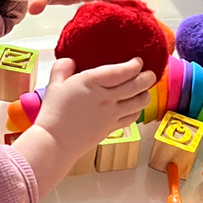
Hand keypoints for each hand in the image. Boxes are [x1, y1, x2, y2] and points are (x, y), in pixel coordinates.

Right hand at [34, 57, 155, 156]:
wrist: (55, 142)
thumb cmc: (53, 113)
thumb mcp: (53, 85)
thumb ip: (62, 68)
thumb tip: (71, 60)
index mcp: (91, 82)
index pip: (122, 71)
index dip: (135, 65)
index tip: (138, 61)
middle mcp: (106, 97)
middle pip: (137, 85)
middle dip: (148, 77)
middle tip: (149, 73)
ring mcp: (111, 114)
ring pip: (140, 102)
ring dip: (145, 93)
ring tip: (143, 89)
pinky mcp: (112, 127)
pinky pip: (132, 117)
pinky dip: (137, 110)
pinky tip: (133, 106)